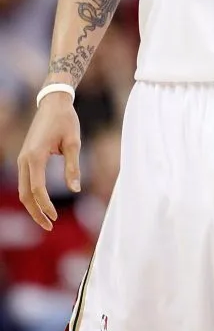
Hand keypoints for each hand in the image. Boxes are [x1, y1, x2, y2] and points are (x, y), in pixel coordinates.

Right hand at [17, 94, 80, 230]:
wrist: (53, 103)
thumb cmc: (66, 120)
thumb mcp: (73, 143)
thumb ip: (73, 167)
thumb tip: (75, 190)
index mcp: (35, 156)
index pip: (37, 189)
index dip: (45, 206)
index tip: (55, 218)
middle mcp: (24, 159)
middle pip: (25, 194)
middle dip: (36, 212)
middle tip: (50, 227)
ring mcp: (22, 159)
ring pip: (23, 190)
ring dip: (33, 206)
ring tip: (47, 220)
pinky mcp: (25, 158)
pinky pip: (25, 182)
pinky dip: (32, 196)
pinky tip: (43, 204)